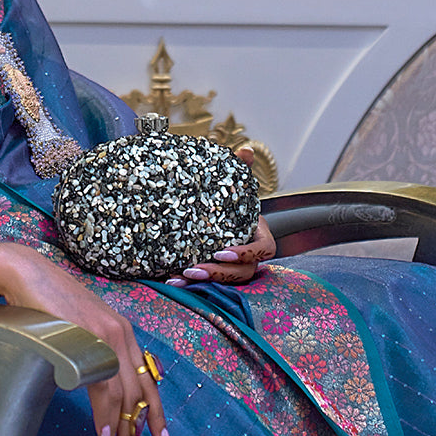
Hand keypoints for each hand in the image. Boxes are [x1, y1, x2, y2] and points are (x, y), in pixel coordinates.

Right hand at [0, 244, 169, 435]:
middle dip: (134, 434)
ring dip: (118, 433)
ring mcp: (107, 335)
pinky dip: (104, 415)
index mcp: (121, 333)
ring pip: (123, 395)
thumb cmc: (43, 301)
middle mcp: (121, 334)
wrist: (23, 272)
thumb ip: (91, 353)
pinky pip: (103, 385)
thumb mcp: (76, 330)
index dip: (153, 414)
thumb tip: (93, 384)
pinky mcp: (88, 337)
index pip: (147, 380)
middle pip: (139, 394)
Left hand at [166, 145, 275, 285]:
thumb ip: (239, 168)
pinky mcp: (216, 271)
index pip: (265, 250)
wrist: (211, 211)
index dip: (246, 254)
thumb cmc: (227, 199)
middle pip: (245, 272)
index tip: (222, 251)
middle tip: (195, 268)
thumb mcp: (232, 183)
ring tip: (181, 276)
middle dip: (220, 272)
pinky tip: (171, 281)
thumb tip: (245, 151)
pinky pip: (208, 283)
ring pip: (227, 281)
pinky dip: (191, 284)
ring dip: (205, 281)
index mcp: (258, 233)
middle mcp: (248, 254)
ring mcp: (233, 266)